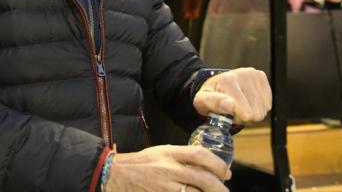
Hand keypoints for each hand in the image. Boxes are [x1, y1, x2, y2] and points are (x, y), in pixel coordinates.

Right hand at [106, 145, 230, 191]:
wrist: (116, 174)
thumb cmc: (141, 163)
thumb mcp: (161, 152)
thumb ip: (181, 157)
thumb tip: (205, 166)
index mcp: (169, 153)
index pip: (199, 154)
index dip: (217, 163)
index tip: (226, 172)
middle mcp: (168, 169)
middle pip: (202, 178)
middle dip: (219, 187)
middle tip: (225, 190)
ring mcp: (163, 186)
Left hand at [193, 67, 271, 121]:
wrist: (216, 85)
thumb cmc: (209, 96)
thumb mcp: (202, 102)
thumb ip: (213, 103)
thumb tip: (230, 105)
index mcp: (227, 80)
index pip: (244, 112)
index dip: (237, 117)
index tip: (229, 112)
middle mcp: (241, 74)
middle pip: (255, 113)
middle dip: (244, 116)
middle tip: (233, 110)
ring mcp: (252, 74)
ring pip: (263, 109)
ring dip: (252, 112)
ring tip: (239, 105)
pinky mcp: (260, 76)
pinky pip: (268, 103)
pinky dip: (259, 106)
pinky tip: (248, 101)